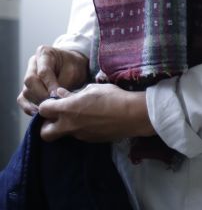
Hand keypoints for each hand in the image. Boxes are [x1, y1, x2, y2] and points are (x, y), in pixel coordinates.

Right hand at [18, 45, 88, 115]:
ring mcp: (28, 76)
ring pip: (26, 91)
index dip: (49, 85)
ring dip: (37, 102)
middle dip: (42, 95)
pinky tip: (38, 114)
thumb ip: (62, 83)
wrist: (72, 67)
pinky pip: (22, 99)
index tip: (57, 95)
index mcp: (44, 53)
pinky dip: (29, 108)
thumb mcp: (72, 70)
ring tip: (49, 109)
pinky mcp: (27, 88)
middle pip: (30, 81)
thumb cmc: (73, 66)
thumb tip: (53, 99)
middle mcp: (33, 63)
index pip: (43, 71)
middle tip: (53, 104)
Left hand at [38, 84, 155, 142]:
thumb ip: (74, 93)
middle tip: (57, 116)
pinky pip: (78, 135)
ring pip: (63, 134)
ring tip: (80, 114)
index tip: (54, 101)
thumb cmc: (111, 97)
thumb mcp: (92, 89)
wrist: (130, 115)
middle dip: (46, 125)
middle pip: (44, 133)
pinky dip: (80, 128)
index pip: (43, 110)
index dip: (46, 104)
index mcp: (67, 109)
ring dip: (65, 126)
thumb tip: (61, 94)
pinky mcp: (89, 141)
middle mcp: (69, 125)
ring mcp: (79, 136)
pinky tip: (93, 119)